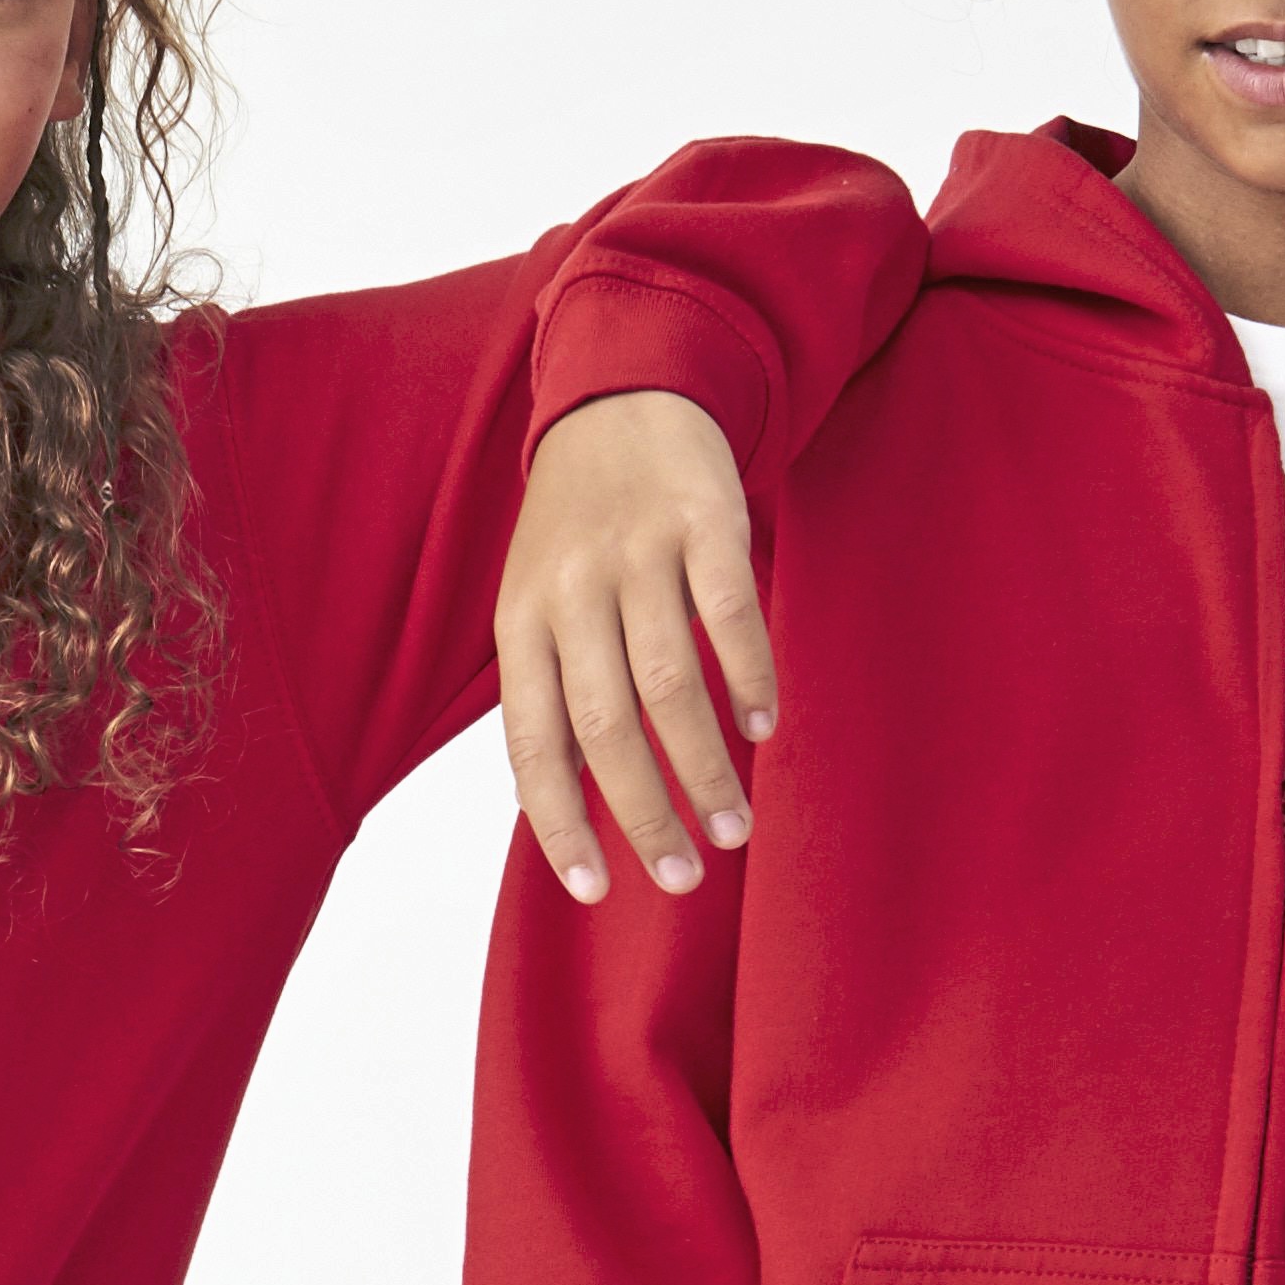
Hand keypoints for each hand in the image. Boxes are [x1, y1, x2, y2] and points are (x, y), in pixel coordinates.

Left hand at [497, 395, 779, 903]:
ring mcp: (636, 552)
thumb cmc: (579, 527)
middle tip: (683, 877)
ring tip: (733, 827)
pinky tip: (763, 728)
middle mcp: (570, 589)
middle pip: (605, 723)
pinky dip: (748, 676)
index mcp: (521, 621)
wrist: (621, 394)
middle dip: (644, 813)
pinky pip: (727, 610)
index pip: (532, 743)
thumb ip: (556, 691)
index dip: (559, 821)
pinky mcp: (702, 517)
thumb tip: (571, 808)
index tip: (594, 890)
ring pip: (668, 680)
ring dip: (704, 765)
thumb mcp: (540, 602)